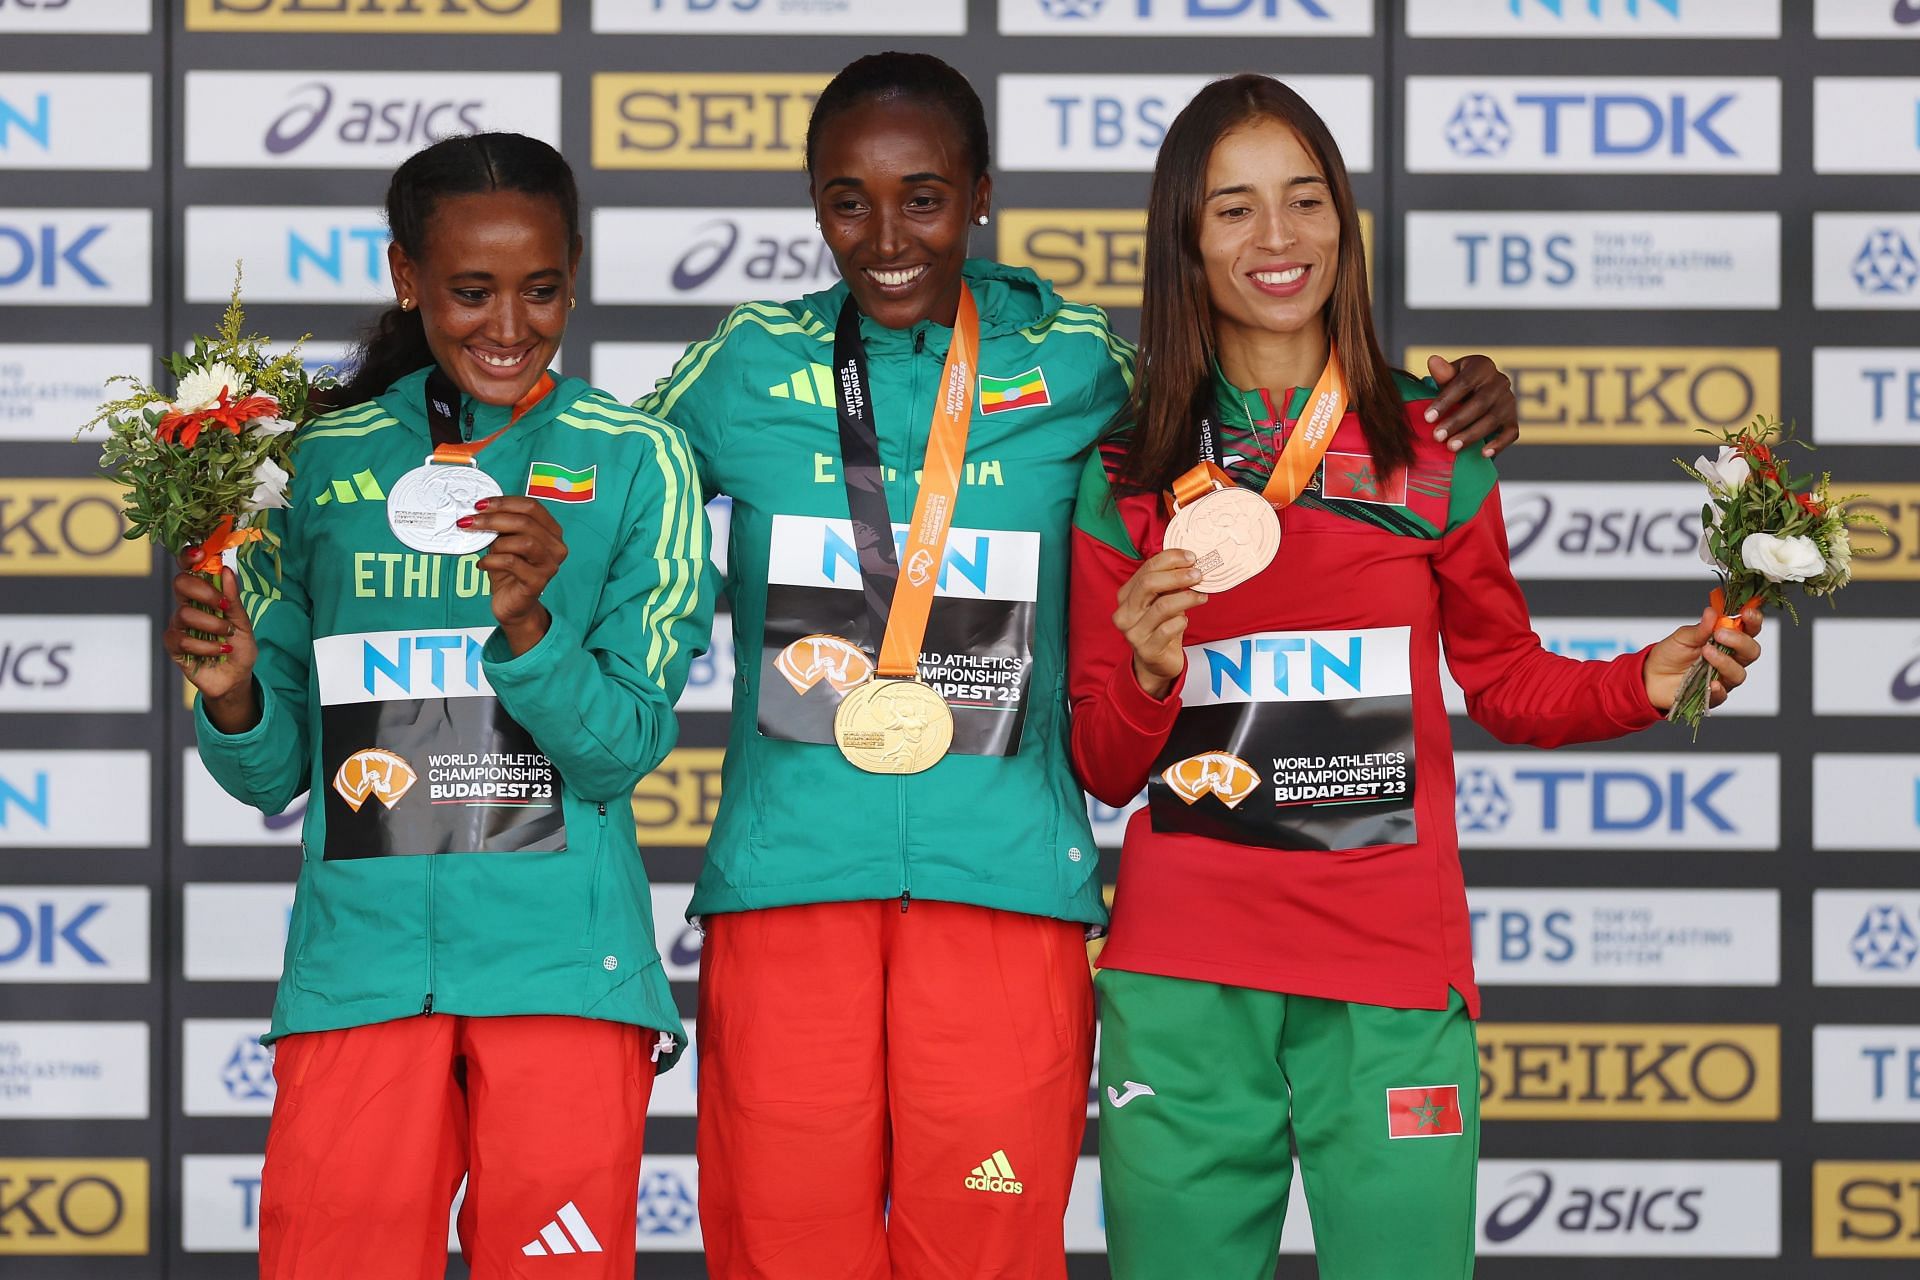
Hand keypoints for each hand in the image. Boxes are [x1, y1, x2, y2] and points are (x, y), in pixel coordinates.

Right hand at [164, 559, 259, 731]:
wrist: (236, 678)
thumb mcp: (243, 622)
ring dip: (212, 626)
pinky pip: (182, 638)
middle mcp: (187, 606)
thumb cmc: (239, 647)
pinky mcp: (173, 645)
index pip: (189, 570)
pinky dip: (206, 646)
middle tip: (224, 607)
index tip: (200, 553)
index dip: (189, 557)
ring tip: (228, 637)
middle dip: (203, 591)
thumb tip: (226, 570)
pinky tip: (219, 651)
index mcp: (204, 596)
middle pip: (180, 583)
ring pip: (184, 613)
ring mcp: (178, 625)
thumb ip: (233, 599)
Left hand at [464, 496, 567, 654]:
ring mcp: (549, 565)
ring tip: (483, 549)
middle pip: (526, 522)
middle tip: (469, 521)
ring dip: (496, 541)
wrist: (513, 605)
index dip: (505, 502)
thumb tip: (479, 510)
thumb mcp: (504, 542)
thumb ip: (500, 526)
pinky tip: (483, 564)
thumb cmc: (509, 572)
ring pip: (524, 541)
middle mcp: (556, 546)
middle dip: (493, 519)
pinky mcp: (538, 581)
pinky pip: (513, 563)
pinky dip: (492, 561)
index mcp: (551, 531)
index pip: (532, 506)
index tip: (480, 505)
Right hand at [1114, 549, 1207, 698]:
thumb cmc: (1160, 627)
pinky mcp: (1146, 649)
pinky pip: (1168, 629)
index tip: (1191, 557)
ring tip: (1201, 596)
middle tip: (1198, 575)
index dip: (1170, 559)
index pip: (1146, 569)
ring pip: (1162, 606)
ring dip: (1186, 598)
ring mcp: (1133, 633)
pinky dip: (1181, 622)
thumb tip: (1190, 563)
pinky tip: (1186, 621)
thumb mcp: (1162, 601)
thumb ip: (1169, 584)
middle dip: (1177, 576)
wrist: (1155, 663)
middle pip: (1149, 584)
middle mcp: (1124, 613)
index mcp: (1126, 596)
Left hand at [1426, 354, 1518, 457]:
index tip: (1427, 418)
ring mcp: (1509, 401)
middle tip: (1437, 436)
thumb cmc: (1458, 385)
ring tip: (1452, 447)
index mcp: (1482, 366)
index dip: (1445, 401)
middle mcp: (1500, 381)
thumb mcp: (1450, 376)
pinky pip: (1510, 433)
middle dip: (1457, 421)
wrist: (1476, 394)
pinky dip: (1499, 444)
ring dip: (1471, 435)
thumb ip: (1443, 373)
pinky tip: (1483, 454)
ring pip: (1492, 420)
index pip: (1463, 383)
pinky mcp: (1513, 419)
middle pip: (1479, 403)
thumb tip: (1432, 360)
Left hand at [1643, 602, 1763, 711]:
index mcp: (1726, 640)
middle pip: (1751, 652)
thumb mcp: (1683, 637)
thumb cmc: (1671, 654)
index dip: (1753, 621)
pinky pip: (1723, 694)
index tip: (1747, 613)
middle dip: (1740, 641)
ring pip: (1739, 673)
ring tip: (1706, 652)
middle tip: (1719, 634)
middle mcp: (1730, 659)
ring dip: (1725, 661)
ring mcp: (1723, 678)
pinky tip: (1711, 682)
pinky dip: (1719, 688)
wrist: (1651, 676)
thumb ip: (1700, 628)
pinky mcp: (1713, 695)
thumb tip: (1712, 612)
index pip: (1749, 630)